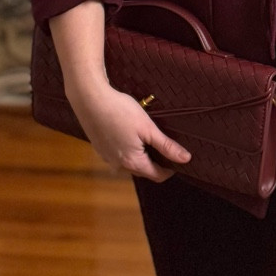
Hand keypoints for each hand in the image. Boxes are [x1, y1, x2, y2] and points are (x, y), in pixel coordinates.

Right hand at [68, 77, 191, 182]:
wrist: (89, 99)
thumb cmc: (120, 111)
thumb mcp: (148, 128)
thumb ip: (166, 146)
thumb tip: (185, 159)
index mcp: (132, 162)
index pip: (157, 176)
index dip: (170, 169)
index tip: (178, 157)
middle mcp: (118, 165)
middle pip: (143, 170)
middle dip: (156, 162)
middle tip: (164, 144)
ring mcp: (107, 157)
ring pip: (130, 163)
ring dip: (141, 155)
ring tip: (147, 137)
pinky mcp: (99, 148)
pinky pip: (119, 155)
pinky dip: (127, 149)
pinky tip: (129, 133)